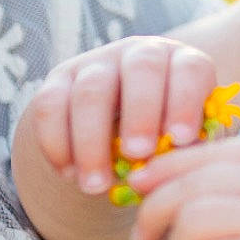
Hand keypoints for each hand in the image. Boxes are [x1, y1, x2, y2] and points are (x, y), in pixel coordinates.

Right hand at [29, 35, 223, 195]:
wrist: (122, 134)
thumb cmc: (166, 142)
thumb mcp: (185, 143)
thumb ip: (185, 153)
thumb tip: (172, 171)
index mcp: (181, 63)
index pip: (190, 68)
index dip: (186, 101)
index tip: (180, 139)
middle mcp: (140, 53)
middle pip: (141, 68)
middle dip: (140, 112)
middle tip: (138, 153)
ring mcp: (96, 62)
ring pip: (90, 90)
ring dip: (91, 140)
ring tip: (96, 185)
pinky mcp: (59, 80)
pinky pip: (49, 106)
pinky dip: (56, 143)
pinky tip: (68, 174)